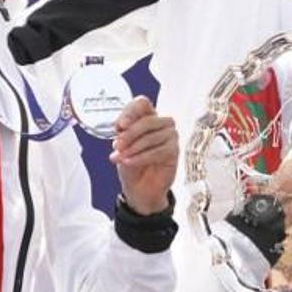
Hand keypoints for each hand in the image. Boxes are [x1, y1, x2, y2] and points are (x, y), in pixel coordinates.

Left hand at [109, 96, 177, 214]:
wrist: (138, 188)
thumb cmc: (131, 163)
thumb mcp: (122, 145)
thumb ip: (123, 133)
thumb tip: (122, 127)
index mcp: (147, 116)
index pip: (142, 103)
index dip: (130, 112)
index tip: (120, 126)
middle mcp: (161, 123)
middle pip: (147, 120)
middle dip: (130, 134)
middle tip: (118, 145)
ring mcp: (170, 136)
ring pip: (152, 136)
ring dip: (133, 148)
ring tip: (122, 157)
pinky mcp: (174, 151)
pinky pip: (158, 151)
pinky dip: (141, 157)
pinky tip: (130, 162)